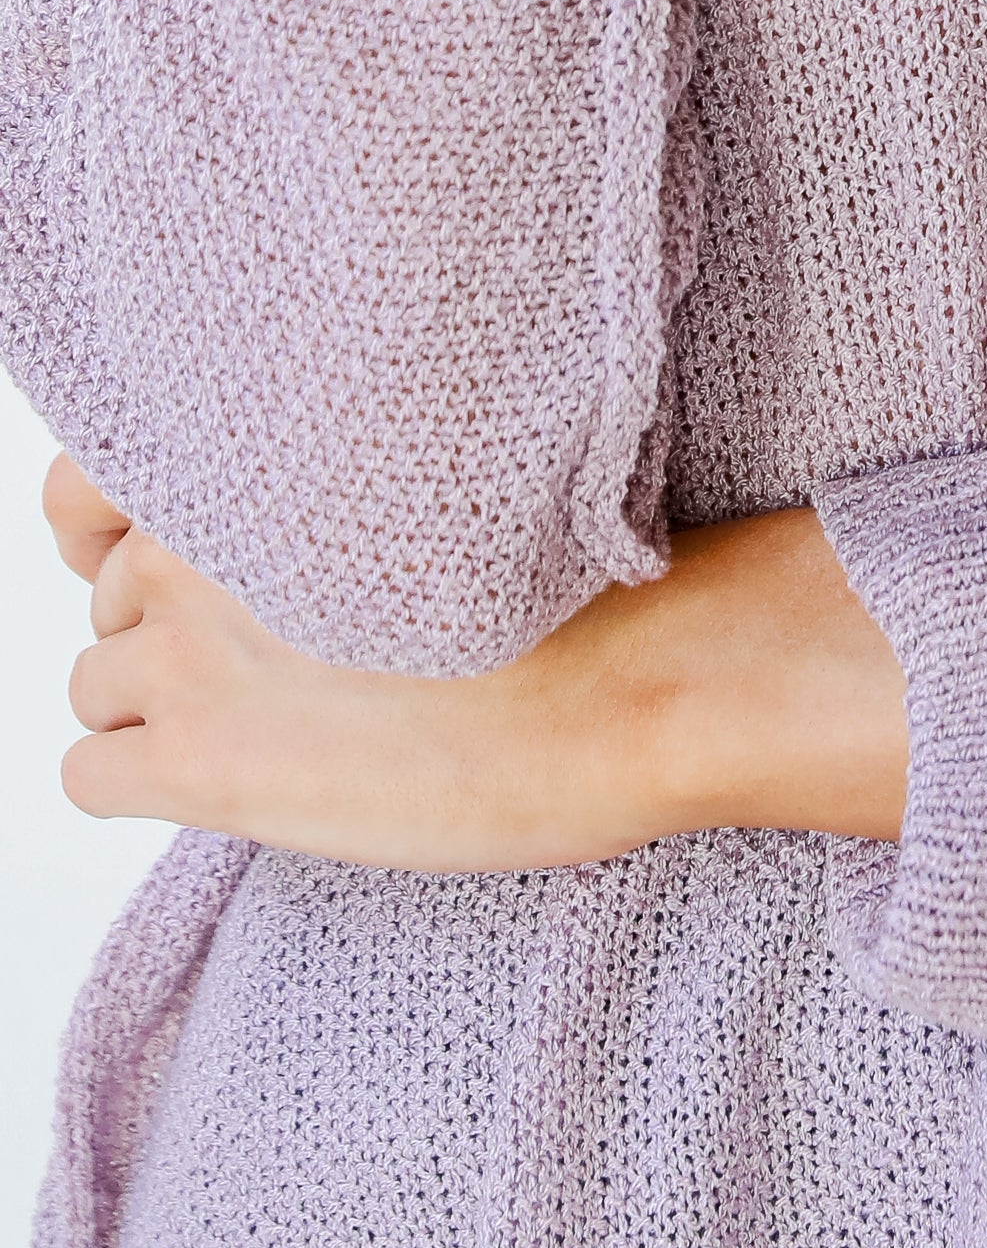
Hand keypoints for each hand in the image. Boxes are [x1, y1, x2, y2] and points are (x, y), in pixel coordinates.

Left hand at [46, 456, 907, 871]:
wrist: (641, 682)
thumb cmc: (592, 584)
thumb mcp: (446, 485)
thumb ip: (338, 487)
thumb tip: (301, 532)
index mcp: (255, 460)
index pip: (84, 490)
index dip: (124, 538)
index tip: (189, 578)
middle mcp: (196, 541)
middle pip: (102, 595)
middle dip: (169, 631)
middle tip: (276, 670)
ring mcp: (188, 650)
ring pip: (94, 684)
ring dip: (163, 709)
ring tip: (280, 732)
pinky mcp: (199, 760)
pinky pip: (87, 775)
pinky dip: (146, 784)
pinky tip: (245, 786)